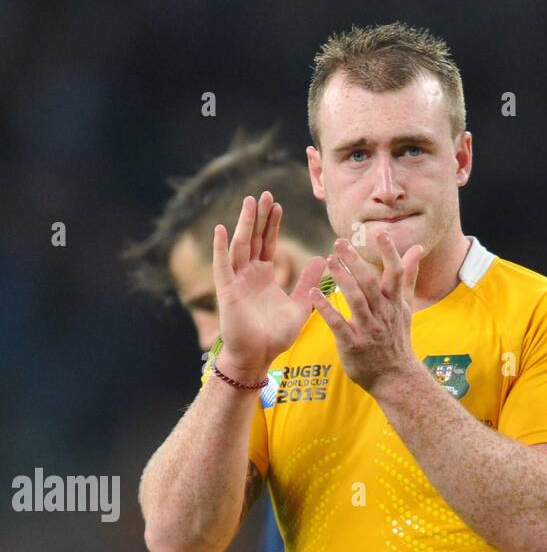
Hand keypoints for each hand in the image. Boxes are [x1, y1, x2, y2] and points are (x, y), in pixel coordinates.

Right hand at [212, 191, 326, 377]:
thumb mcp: (299, 307)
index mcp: (264, 276)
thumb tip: (322, 259)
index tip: (278, 204)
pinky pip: (222, 266)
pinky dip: (220, 248)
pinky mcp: (226, 291)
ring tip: (250, 202)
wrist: (258, 357)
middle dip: (259, 216)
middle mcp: (248, 274)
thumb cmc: (275, 337)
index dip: (272, 224)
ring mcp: (235, 281)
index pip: (268, 243)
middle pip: (254, 238)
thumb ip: (307, 283)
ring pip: (240, 246)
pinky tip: (220, 229)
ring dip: (244, 224)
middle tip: (265, 193)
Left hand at [310, 232, 422, 393]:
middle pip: (371, 283)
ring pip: (355, 300)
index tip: (380, 233)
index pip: (395, 274)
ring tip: (329, 260)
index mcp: (394, 303)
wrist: (395, 378)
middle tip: (339, 242)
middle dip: (356, 262)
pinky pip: (338, 324)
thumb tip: (417, 248)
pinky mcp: (353, 345)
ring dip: (342, 279)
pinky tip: (313, 293)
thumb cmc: (397, 339)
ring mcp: (368, 330)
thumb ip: (409, 276)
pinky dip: (325, 308)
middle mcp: (383, 314)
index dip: (389, 253)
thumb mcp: (405, 307)